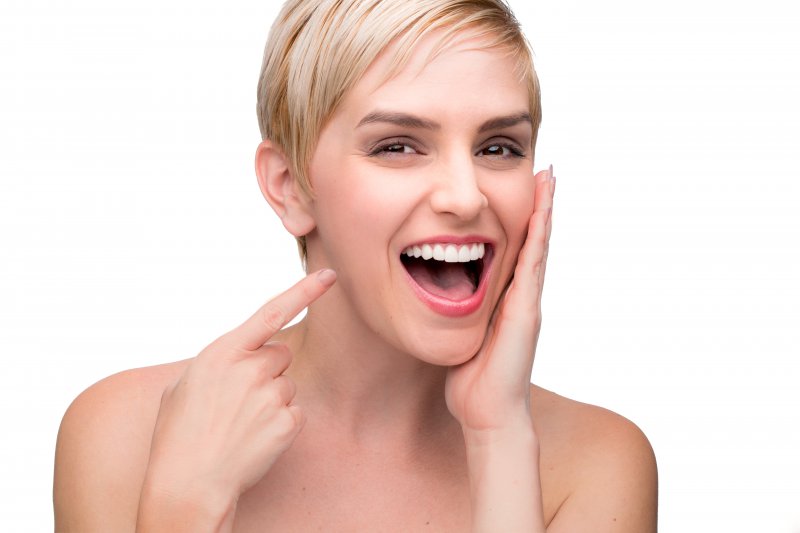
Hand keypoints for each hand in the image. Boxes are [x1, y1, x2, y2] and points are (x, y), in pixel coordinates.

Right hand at [139, 269, 336, 522]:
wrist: (186, 486)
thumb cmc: (178, 435)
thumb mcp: (182, 385)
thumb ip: (218, 361)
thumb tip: (241, 353)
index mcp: (222, 352)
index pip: (271, 311)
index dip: (304, 291)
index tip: (330, 276)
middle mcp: (250, 369)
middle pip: (281, 354)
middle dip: (267, 370)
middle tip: (239, 399)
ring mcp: (270, 396)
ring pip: (287, 384)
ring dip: (271, 399)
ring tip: (241, 424)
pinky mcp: (286, 422)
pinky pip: (293, 412)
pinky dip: (279, 424)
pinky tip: (253, 439)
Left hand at [445, 166, 554, 432]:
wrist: (488, 413)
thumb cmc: (472, 381)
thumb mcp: (461, 336)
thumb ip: (458, 315)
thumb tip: (437, 299)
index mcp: (504, 300)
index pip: (513, 251)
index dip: (519, 221)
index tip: (520, 190)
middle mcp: (520, 296)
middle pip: (532, 241)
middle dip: (538, 205)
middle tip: (544, 170)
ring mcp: (526, 301)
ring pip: (538, 245)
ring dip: (544, 210)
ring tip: (549, 176)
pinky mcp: (525, 309)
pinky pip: (534, 262)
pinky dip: (540, 233)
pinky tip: (543, 208)